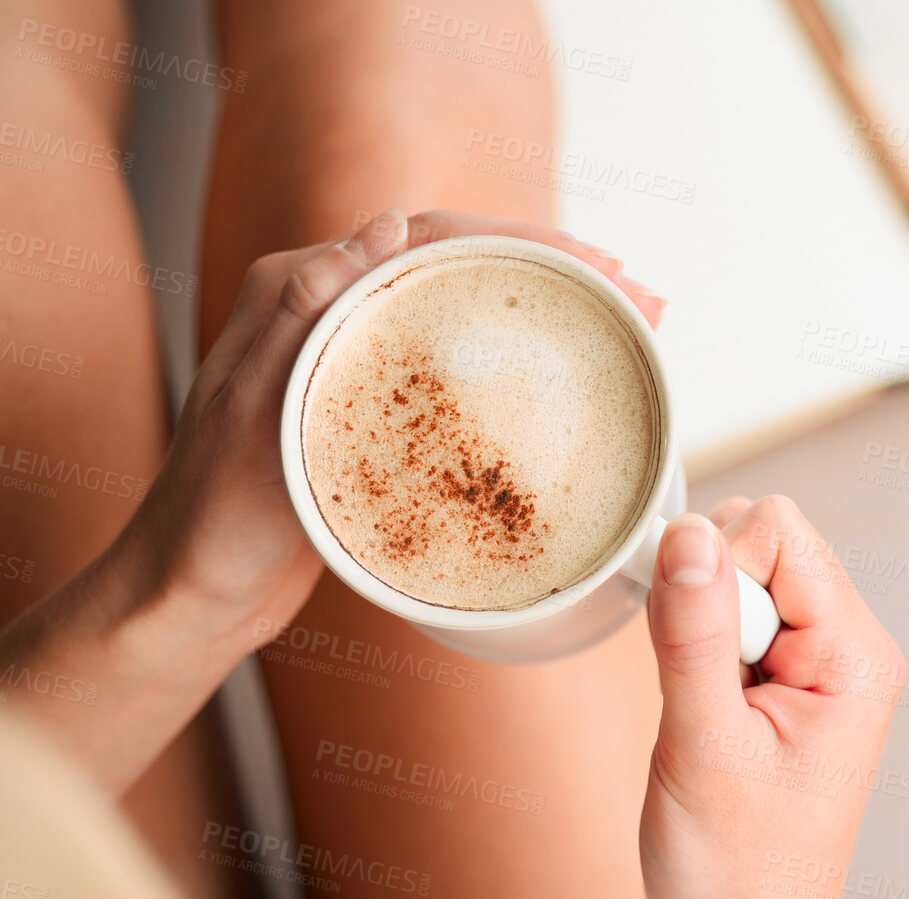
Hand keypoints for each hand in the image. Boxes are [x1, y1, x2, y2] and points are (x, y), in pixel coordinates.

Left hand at [126, 209, 665, 644]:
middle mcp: (330, 309)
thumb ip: (301, 314)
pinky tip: (570, 378)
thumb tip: (381, 226)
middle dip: (558, 270)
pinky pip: (460, 363)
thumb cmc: (213, 515)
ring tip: (631, 325)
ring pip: (469, 310)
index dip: (520, 242)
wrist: (194, 591)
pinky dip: (521, 361)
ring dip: (550, 311)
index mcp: (298, 290)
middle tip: (642, 295)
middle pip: (463, 265)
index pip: (427, 238)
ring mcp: (356, 357)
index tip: (595, 263)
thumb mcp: (251, 413)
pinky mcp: (376, 406)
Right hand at [640, 496, 903, 898]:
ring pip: (742, 575)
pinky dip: (699, 647)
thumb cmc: (733, 873)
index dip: (716, 570)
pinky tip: (702, 713)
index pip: (780, 530)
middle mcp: (853, 649)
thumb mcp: (702, 744)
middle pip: (765, 541)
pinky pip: (733, 618)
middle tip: (704, 696)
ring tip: (704, 713)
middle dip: (709, 596)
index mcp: (858, 656)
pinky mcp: (788, 683)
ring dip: (700, 626)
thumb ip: (693, 631)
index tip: (697, 656)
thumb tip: (685, 531)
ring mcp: (822, 665)